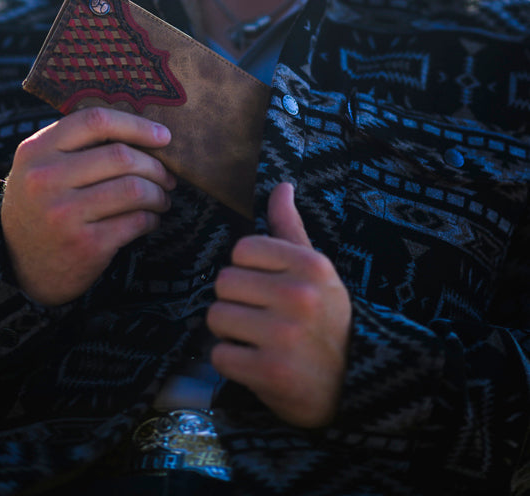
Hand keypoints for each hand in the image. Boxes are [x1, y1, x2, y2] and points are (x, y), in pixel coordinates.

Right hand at [1, 108, 174, 304]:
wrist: (19, 266)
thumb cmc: (41, 205)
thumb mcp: (40, 167)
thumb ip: (76, 143)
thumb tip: (142, 129)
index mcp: (36, 150)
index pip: (95, 121)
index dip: (136, 125)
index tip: (163, 136)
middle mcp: (46, 179)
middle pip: (121, 156)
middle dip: (155, 166)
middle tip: (167, 176)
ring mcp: (64, 213)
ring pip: (134, 188)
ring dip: (158, 193)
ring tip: (161, 198)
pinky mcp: (85, 244)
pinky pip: (136, 221)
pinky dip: (152, 218)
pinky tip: (150, 219)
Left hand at [206, 182, 350, 427]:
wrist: (353, 385)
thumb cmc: (326, 319)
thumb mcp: (316, 270)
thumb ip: (290, 228)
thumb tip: (281, 185)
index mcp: (311, 265)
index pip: (242, 249)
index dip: (247, 270)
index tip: (266, 286)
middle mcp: (299, 296)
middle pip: (224, 281)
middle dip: (235, 301)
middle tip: (260, 316)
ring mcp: (284, 335)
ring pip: (216, 317)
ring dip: (230, 332)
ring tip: (257, 339)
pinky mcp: (270, 372)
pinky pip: (220, 355)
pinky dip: (232, 362)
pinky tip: (256, 363)